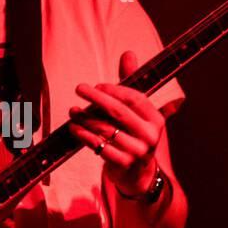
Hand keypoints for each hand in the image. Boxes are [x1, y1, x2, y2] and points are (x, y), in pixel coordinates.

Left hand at [68, 50, 165, 196]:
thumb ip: (131, 84)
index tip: (96, 86)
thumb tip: (128, 53)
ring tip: (72, 111)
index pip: (134, 99)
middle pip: (119, 112)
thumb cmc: (135, 135)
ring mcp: (137, 151)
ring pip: (106, 129)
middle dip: (97, 98)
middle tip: (79, 88)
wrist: (140, 175)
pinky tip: (74, 128)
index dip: (114, 90)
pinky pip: (99, 146)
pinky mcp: (123, 164)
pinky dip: (84, 136)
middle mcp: (150, 135)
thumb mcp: (138, 112)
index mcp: (155, 119)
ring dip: (86, 118)